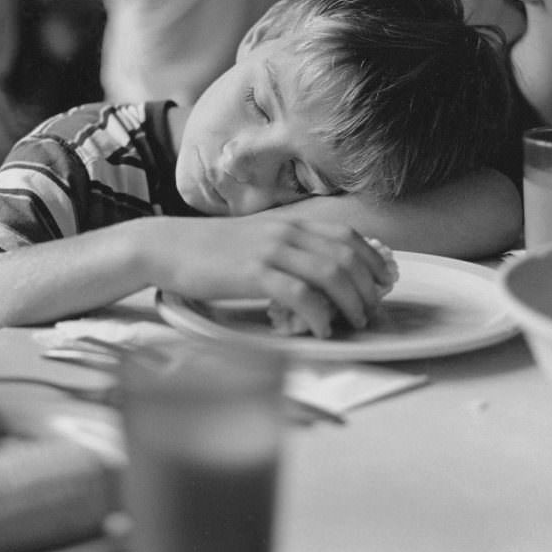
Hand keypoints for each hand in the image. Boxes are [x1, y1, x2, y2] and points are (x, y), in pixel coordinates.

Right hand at [146, 217, 392, 337]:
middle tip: (371, 310)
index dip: (372, 260)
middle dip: (367, 286)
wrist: (169, 247)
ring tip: (354, 322)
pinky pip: (300, 294)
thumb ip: (289, 250)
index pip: (348, 235)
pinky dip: (319, 314)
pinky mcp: (254, 273)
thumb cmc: (211, 250)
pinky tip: (322, 329)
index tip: (383, 282)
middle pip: (346, 255)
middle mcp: (287, 231)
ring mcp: (271, 250)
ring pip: (330, 273)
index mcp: (290, 223)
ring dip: (350, 301)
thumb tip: (321, 275)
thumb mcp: (257, 240)